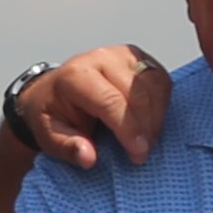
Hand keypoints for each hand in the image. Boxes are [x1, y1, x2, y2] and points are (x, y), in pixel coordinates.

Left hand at [14, 46, 168, 169]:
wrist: (52, 93)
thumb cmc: (52, 115)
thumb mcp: (49, 137)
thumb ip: (68, 147)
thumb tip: (88, 157)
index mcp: (76, 75)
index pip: (111, 101)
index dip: (128, 130)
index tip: (138, 154)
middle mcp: (100, 58)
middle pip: (137, 92)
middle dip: (146, 126)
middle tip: (143, 153)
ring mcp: (122, 54)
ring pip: (154, 83)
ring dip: (157, 116)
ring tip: (148, 140)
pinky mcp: (137, 58)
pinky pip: (161, 79)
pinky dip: (162, 103)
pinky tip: (152, 123)